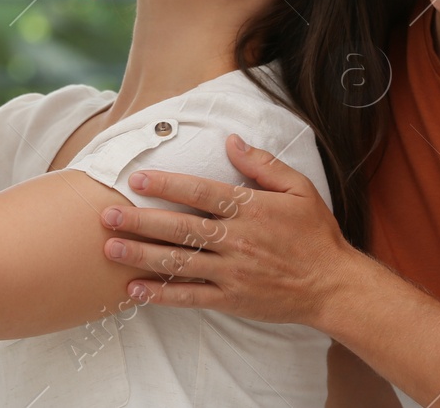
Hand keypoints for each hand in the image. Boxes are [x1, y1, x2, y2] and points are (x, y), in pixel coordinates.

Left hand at [97, 134, 353, 328]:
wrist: (334, 286)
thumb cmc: (316, 234)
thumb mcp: (299, 188)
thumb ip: (262, 164)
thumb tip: (231, 140)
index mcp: (251, 209)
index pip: (200, 192)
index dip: (166, 185)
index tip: (137, 179)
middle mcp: (237, 241)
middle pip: (180, 228)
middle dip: (140, 221)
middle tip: (106, 215)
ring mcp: (232, 273)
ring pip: (178, 262)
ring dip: (141, 256)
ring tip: (110, 249)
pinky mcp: (231, 299)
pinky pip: (190, 297)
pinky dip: (161, 294)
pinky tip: (134, 290)